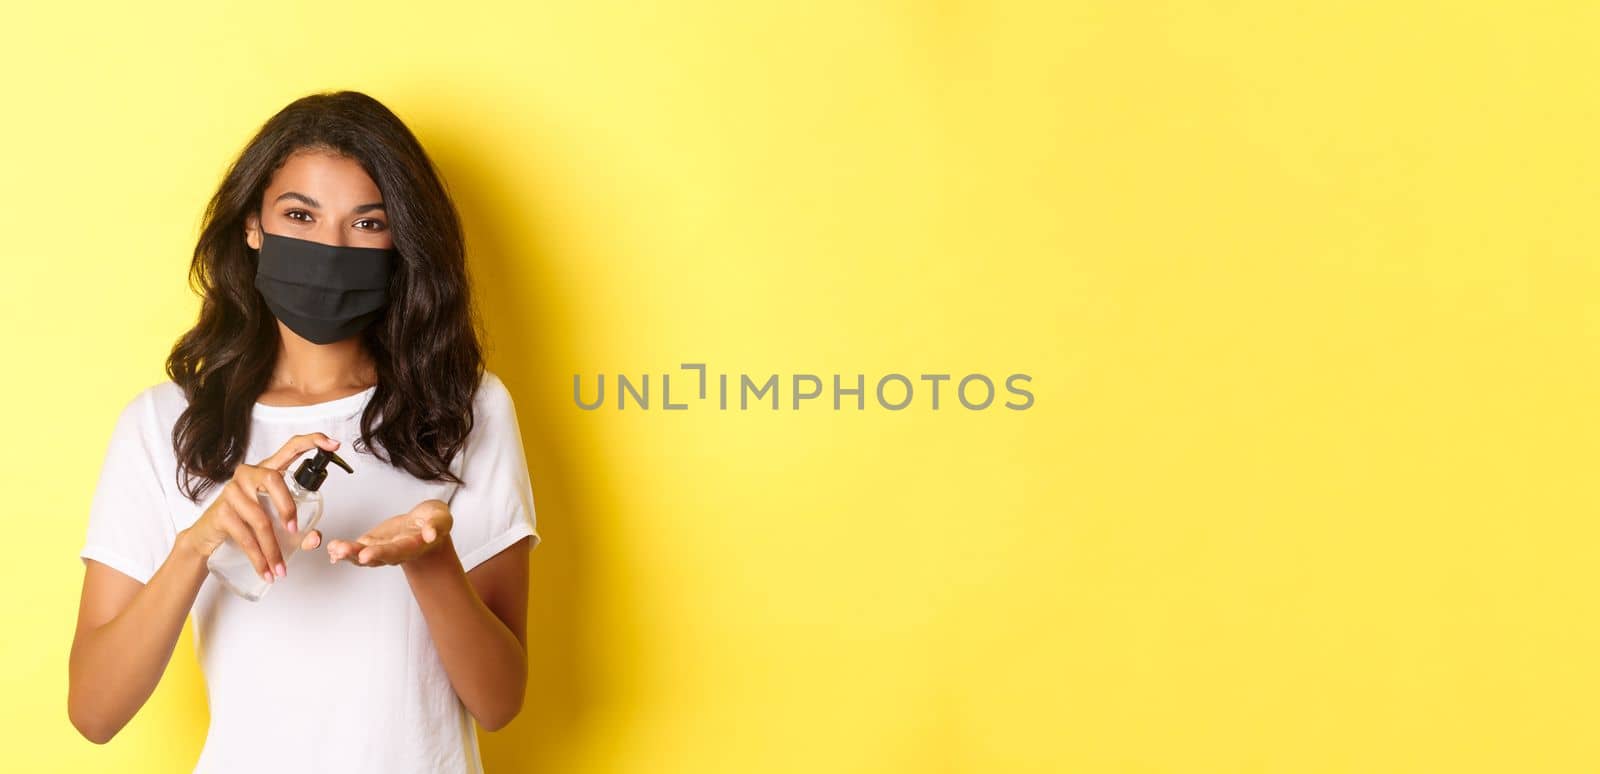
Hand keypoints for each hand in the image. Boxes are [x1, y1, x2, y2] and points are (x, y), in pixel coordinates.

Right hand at [178, 433, 339, 583]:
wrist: (208, 539)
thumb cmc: (245, 523)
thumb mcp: (275, 524)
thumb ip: (300, 532)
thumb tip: (315, 538)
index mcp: (267, 471)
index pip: (290, 448)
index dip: (313, 442)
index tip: (334, 445)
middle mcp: (248, 475)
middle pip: (273, 479)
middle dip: (287, 507)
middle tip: (295, 531)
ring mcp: (232, 491)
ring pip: (259, 517)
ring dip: (273, 548)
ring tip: (280, 569)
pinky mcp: (221, 512)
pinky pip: (244, 535)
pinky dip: (258, 557)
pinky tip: (265, 570)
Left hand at [326, 500, 453, 566]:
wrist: (427, 526)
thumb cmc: (434, 522)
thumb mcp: (442, 519)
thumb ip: (437, 526)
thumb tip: (430, 533)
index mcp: (412, 546)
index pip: (396, 551)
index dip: (381, 553)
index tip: (366, 554)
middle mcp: (395, 552)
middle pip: (375, 556)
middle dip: (357, 555)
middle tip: (341, 552)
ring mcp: (381, 549)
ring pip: (362, 555)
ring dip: (346, 553)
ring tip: (333, 548)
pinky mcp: (372, 543)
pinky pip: (356, 549)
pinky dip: (344, 550)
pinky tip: (332, 550)